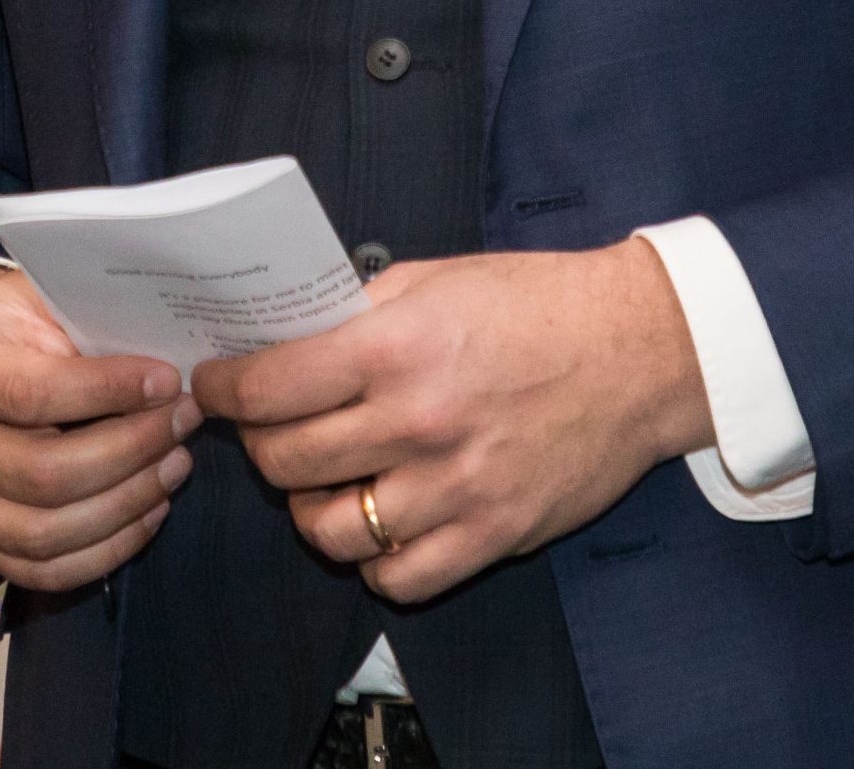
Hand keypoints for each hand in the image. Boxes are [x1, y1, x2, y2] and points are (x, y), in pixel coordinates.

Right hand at [0, 268, 201, 591]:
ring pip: (43, 532)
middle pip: (41, 473)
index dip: (105, 392)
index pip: (29, 395)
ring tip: (176, 465)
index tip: (167, 380)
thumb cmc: (17, 321)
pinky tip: (150, 511)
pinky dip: (105, 550)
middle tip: (182, 422)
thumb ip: (91, 334)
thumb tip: (167, 377)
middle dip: (129, 452)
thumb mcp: (45, 300)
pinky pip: (41, 570)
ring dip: (125, 504)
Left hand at [193, 237, 709, 602]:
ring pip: (330, 530)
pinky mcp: (489, 534)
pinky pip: (396, 575)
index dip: (226, 391)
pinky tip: (377, 522)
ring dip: (308, 507)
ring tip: (320, 481)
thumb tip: (290, 333)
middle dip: (259, 446)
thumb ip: (362, 309)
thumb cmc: (539, 304)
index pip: (271, 388)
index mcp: (396, 348)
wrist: (637, 350)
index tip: (216, 387)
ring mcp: (453, 488)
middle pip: (287, 463)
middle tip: (265, 430)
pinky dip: (371, 556)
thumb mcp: (439, 278)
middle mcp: (417, 422)